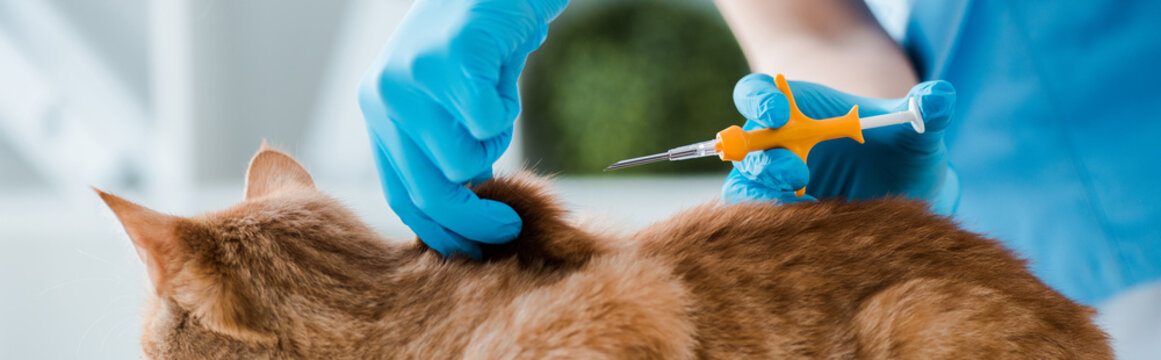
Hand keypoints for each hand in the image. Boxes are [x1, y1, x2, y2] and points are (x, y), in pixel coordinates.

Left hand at [358, 0, 568, 257]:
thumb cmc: (480, 47)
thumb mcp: (446, 103)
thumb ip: (442, 150)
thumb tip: (463, 225)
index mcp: (378, 111)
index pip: (402, 194)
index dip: (440, 233)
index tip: (473, 254)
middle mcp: (383, 97)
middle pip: (430, 192)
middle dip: (474, 221)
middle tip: (508, 228)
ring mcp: (409, 77)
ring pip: (464, 161)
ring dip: (495, 141)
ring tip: (495, 101)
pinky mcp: (446, 59)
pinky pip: (488, 121)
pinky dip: (507, 106)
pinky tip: (501, 72)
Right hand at [722, 73, 958, 212]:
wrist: (900, 192)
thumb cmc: (901, 150)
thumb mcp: (917, 129)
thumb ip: (927, 110)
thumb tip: (937, 98)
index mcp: (794, 109)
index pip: (757, 95)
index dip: (759, 101)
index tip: (779, 113)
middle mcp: (774, 144)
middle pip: (742, 145)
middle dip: (763, 160)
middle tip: (798, 174)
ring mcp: (772, 183)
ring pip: (744, 189)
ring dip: (764, 198)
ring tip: (807, 209)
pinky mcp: (778, 219)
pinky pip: (759, 224)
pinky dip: (777, 229)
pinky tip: (816, 234)